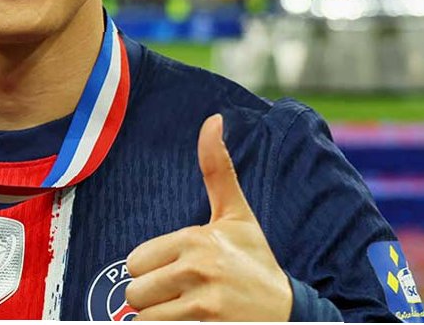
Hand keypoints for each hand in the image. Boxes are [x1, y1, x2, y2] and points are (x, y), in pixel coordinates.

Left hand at [124, 114, 291, 320]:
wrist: (289, 312)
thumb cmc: (255, 261)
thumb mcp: (237, 215)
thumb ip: (217, 170)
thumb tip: (213, 119)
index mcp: (196, 239)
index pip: (134, 262)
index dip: (151, 270)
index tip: (178, 270)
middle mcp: (198, 270)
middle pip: (134, 292)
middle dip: (151, 297)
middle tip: (180, 294)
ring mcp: (202, 305)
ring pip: (143, 318)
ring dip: (158, 318)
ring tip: (184, 310)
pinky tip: (188, 323)